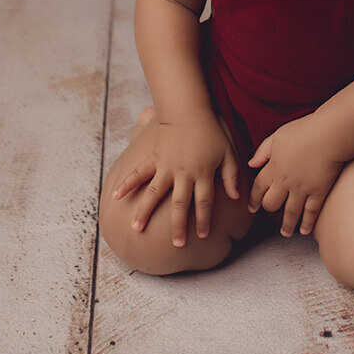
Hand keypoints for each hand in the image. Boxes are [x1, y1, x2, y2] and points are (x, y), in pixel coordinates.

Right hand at [111, 111, 239, 246]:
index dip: (204, 220)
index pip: (204, 203)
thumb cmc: (210, 130)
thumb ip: (232, 175)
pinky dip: (127, 184)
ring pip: (154, 193)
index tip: (202, 235)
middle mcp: (183, 173)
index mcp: (202, 173)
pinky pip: (138, 173)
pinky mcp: (152, 158)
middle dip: (178, 226)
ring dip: (144, 212)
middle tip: (177, 244)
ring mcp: (165, 166)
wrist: (188, 109)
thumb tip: (237, 197)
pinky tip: (116, 197)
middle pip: (180, 205)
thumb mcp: (228, 151)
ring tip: (136, 229)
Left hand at [247, 114, 343, 237]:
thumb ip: (263, 151)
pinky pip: (311, 213)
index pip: (259, 187)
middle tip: (271, 213)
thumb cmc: (304, 131)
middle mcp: (285, 182)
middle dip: (269, 209)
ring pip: (290, 213)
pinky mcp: (319, 192)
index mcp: (274, 167)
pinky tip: (305, 231)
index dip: (254, 199)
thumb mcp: (278, 136)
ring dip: (286, 225)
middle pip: (271, 203)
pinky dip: (307, 223)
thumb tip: (251, 164)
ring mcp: (302, 189)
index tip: (252, 207)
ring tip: (285, 233)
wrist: (329, 134)